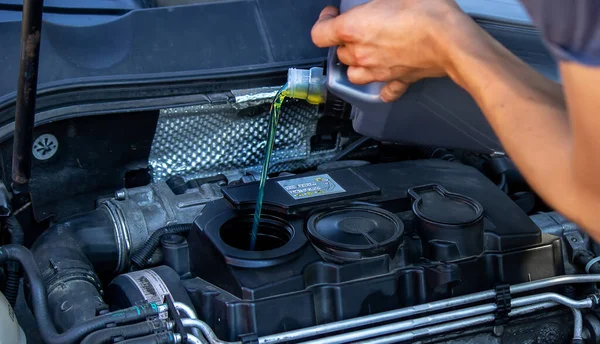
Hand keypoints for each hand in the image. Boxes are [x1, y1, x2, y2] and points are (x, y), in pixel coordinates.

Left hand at [311, 0, 479, 101]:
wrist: (451, 39)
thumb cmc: (426, 11)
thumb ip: (378, 1)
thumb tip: (379, 2)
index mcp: (353, 29)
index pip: (319, 34)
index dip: (322, 23)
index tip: (331, 16)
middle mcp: (361, 53)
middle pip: (340, 53)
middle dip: (345, 41)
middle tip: (359, 29)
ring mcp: (377, 71)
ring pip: (354, 74)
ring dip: (356, 64)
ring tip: (367, 53)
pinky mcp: (396, 81)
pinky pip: (383, 91)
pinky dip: (381, 86)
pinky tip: (386, 75)